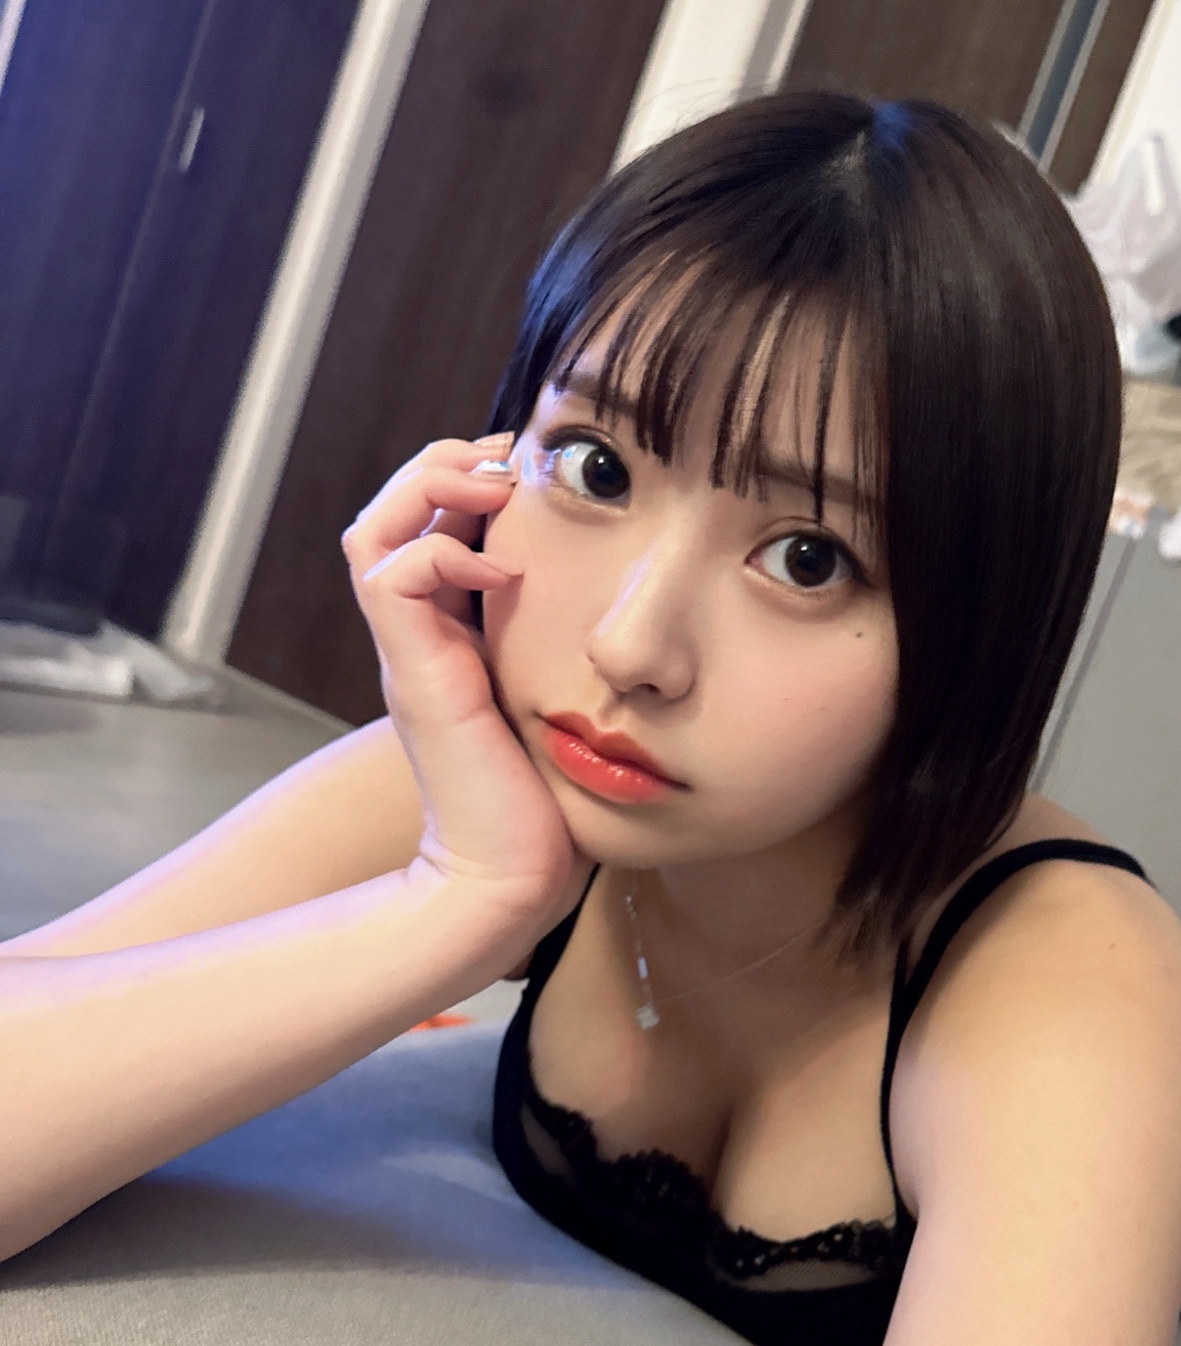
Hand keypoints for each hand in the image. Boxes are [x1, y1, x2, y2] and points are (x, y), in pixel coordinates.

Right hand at [342, 435, 587, 935]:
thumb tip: (642, 617)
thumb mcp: (572, 704)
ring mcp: (411, 655)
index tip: (540, 476)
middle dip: (448, 465)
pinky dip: (447, 554)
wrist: (512, 880)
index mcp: (453, 636)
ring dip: (434, 489)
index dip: (474, 480)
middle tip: (516, 467)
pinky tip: (510, 574)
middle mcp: (421, 638)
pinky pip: (393, 576)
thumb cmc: (553, 806)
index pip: (430, 523)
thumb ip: (580, 656)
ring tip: (500, 492)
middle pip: (389, 511)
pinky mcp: (415, 676)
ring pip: (373, 529)